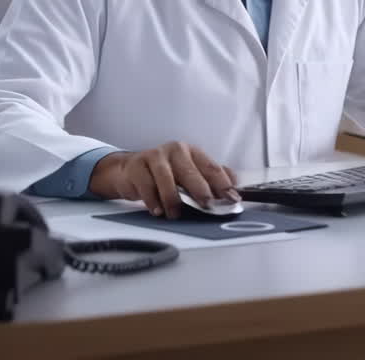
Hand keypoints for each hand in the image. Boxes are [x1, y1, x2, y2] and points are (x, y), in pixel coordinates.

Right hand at [89, 142, 238, 218]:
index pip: (212, 167)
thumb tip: (234, 187)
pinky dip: (153, 201)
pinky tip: (157, 210)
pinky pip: (147, 186)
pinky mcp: (137, 166)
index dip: (223, 184)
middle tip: (207, 206)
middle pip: (191, 172)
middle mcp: (176, 150)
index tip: (232, 199)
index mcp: (192, 152)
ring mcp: (155, 156)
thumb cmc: (164, 174)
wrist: (129, 170)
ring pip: (167, 179)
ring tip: (175, 214)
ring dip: (173, 200)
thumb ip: (210, 179)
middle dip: (201, 191)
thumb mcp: (189, 172)